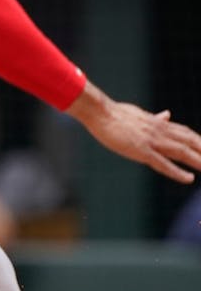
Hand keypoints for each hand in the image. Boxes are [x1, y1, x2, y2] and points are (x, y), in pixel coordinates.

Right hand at [68, 82, 200, 182]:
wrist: (98, 111)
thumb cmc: (113, 112)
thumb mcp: (139, 114)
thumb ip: (155, 117)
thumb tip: (167, 114)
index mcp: (157, 123)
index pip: (185, 132)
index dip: (199, 141)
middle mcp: (158, 131)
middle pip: (189, 141)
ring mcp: (151, 141)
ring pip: (181, 152)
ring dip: (199, 161)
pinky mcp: (141, 150)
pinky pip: (163, 163)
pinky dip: (178, 172)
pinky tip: (189, 179)